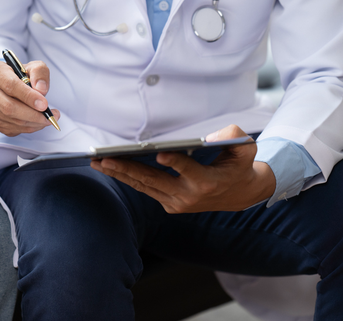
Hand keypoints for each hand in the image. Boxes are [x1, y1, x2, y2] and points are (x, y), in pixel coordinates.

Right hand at [0, 60, 59, 135]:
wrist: (8, 82)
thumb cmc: (20, 74)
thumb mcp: (33, 66)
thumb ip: (39, 73)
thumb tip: (41, 89)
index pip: (10, 86)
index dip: (28, 97)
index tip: (44, 104)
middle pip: (8, 107)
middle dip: (32, 114)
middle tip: (49, 116)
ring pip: (10, 120)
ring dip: (32, 123)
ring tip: (48, 119)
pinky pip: (11, 128)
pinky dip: (28, 128)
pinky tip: (38, 122)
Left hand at [90, 125, 275, 212]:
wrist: (241, 194)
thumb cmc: (239, 165)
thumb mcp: (245, 148)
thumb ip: (233, 137)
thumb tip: (209, 137)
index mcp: (208, 182)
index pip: (189, 171)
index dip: (176, 163)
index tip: (162, 153)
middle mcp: (189, 196)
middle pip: (154, 181)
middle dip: (127, 169)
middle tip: (104, 159)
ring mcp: (177, 203)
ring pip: (144, 186)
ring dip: (119, 174)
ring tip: (97, 162)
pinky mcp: (169, 204)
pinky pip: (144, 189)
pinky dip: (126, 178)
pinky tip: (109, 167)